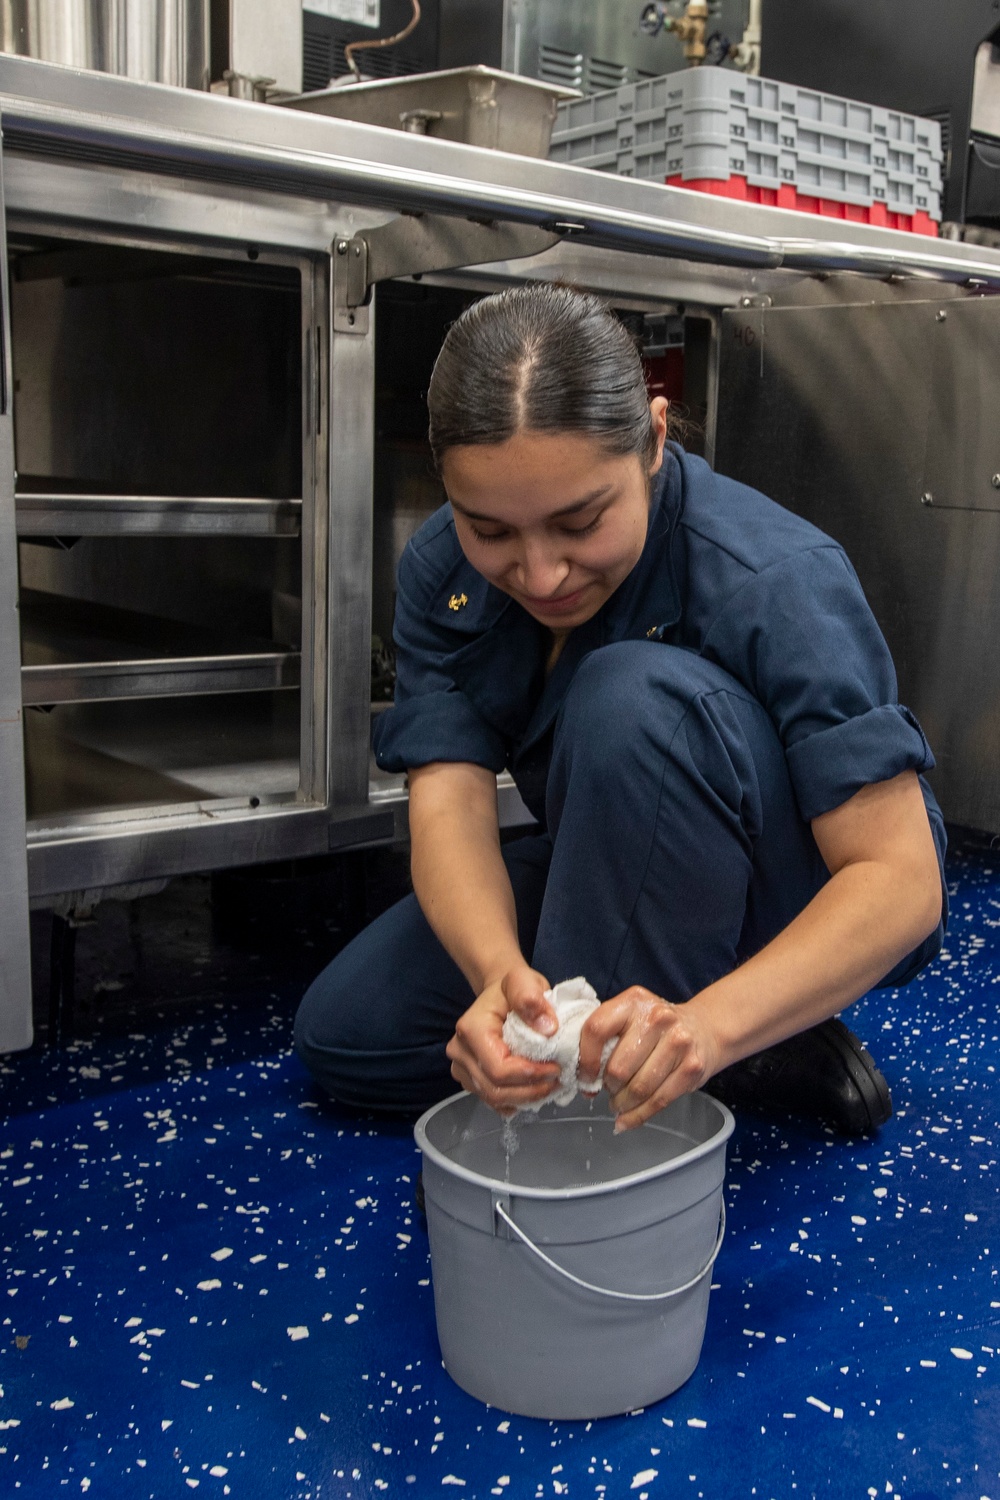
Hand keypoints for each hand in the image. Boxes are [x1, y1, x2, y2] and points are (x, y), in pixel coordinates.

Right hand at [446, 965, 560, 1113]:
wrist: (500, 995)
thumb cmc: (512, 988)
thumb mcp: (524, 980)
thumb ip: (532, 998)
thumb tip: (548, 1029)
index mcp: (470, 1030)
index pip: (499, 1069)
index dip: (530, 1074)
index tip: (556, 1068)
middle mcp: (459, 1052)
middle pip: (495, 1089)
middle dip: (530, 1090)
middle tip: (558, 1080)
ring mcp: (461, 1068)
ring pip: (494, 1098)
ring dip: (525, 1097)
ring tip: (549, 1085)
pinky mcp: (469, 1079)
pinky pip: (493, 1100)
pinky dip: (516, 1100)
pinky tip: (533, 1089)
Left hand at [578, 986, 720, 1131]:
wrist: (701, 1028)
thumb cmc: (656, 1027)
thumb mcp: (629, 1015)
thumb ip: (605, 1034)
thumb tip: (580, 1073)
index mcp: (633, 1001)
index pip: (596, 1030)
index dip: (585, 1060)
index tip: (584, 1077)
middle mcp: (657, 1018)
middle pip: (618, 1067)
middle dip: (607, 1086)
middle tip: (607, 1090)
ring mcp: (677, 1042)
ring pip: (638, 1087)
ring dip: (622, 1103)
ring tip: (617, 1104)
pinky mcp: (692, 1067)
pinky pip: (658, 1101)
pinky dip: (638, 1116)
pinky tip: (627, 1120)